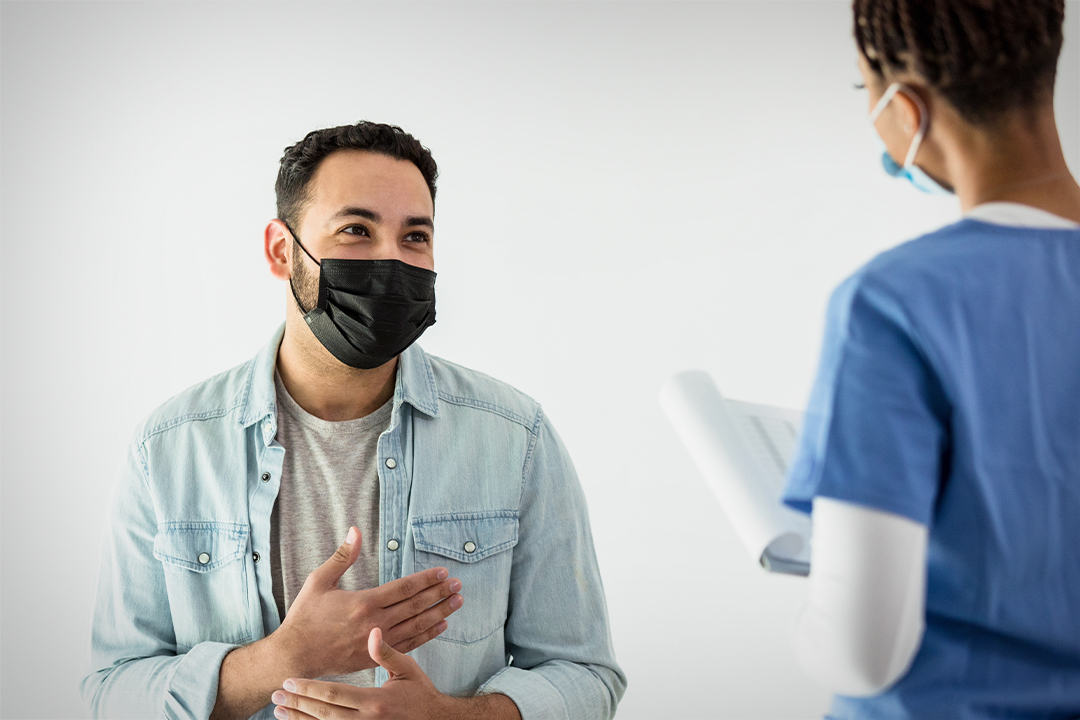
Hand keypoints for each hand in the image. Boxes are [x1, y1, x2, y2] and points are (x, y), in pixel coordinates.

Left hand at [270, 627, 446, 719]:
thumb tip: (373, 632)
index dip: (309, 689)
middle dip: (297, 704)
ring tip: (279, 710)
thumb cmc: (421, 693)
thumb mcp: (408, 669)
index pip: (334, 695)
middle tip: (275, 694)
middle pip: (323, 714)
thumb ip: (387, 653)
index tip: (289, 681)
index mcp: (375, 701)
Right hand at [271, 527, 463, 678]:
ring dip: (439, 613)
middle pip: (415, 605)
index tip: (443, 572)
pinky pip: (408, 645)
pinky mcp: (375, 657)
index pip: (404, 588)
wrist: (295, 655)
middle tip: (458, 585)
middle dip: (439, 594)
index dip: (426, 579)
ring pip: (417, 626)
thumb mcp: (319, 581)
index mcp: (364, 602)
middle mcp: (375, 623)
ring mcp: (377, 642)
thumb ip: (342, 556)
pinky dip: (427, 635)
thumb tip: (355, 530)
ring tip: (456, 602)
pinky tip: (441, 625)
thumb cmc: (305, 617)